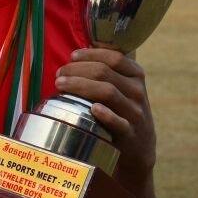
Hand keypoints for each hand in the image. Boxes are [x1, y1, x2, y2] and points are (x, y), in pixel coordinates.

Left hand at [54, 48, 155, 180]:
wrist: (139, 147)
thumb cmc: (121, 111)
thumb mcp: (123, 88)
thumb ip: (108, 69)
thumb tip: (82, 50)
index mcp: (136, 76)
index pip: (114, 57)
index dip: (91, 54)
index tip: (72, 56)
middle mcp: (137, 92)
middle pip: (105, 72)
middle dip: (77, 70)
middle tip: (59, 74)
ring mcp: (135, 113)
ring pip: (108, 92)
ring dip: (81, 86)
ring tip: (60, 85)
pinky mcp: (130, 134)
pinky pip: (119, 122)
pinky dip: (105, 114)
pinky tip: (91, 109)